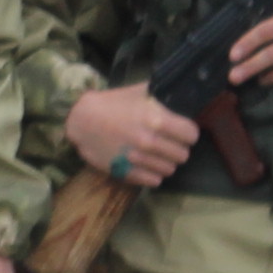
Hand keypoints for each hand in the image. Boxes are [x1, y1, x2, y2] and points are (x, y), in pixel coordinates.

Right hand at [68, 85, 197, 190]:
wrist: (80, 120)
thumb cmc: (112, 103)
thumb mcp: (139, 92)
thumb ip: (163, 97)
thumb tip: (184, 97)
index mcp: (157, 120)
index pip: (191, 135)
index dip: (188, 133)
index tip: (182, 132)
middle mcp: (150, 142)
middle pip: (183, 155)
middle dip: (178, 148)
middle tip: (168, 144)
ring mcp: (138, 160)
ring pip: (170, 169)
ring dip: (166, 162)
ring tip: (157, 155)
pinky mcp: (126, 173)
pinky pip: (154, 181)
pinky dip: (153, 174)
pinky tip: (147, 165)